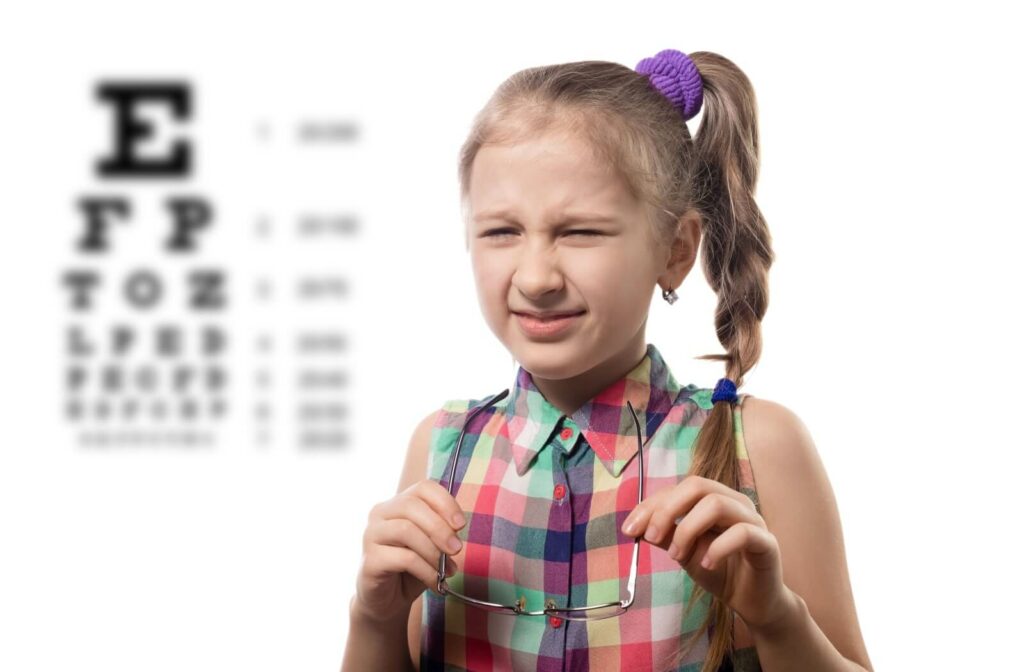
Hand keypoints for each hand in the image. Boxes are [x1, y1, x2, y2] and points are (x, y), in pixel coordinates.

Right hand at [355, 479, 466, 623]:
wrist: (388, 601)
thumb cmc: (412, 568)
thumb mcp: (432, 544)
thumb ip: (442, 530)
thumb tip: (455, 527)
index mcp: (397, 503)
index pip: (422, 488)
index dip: (445, 502)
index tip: (460, 524)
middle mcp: (380, 514)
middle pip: (412, 506)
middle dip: (440, 528)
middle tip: (457, 549)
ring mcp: (371, 535)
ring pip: (406, 530)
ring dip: (433, 551)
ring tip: (447, 569)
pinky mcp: (370, 560)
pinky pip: (403, 558)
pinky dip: (426, 570)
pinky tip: (435, 581)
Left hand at [620, 474, 792, 631]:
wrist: (753, 603)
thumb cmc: (720, 572)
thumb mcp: (685, 553)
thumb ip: (667, 537)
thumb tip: (640, 527)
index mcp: (714, 499)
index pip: (678, 489)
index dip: (650, 506)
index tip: (629, 529)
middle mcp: (734, 502)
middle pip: (697, 485)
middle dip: (667, 510)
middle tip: (652, 537)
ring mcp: (753, 520)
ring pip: (716, 504)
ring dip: (688, 529)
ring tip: (677, 555)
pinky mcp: (767, 542)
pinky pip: (742, 533)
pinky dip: (718, 548)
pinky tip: (707, 565)